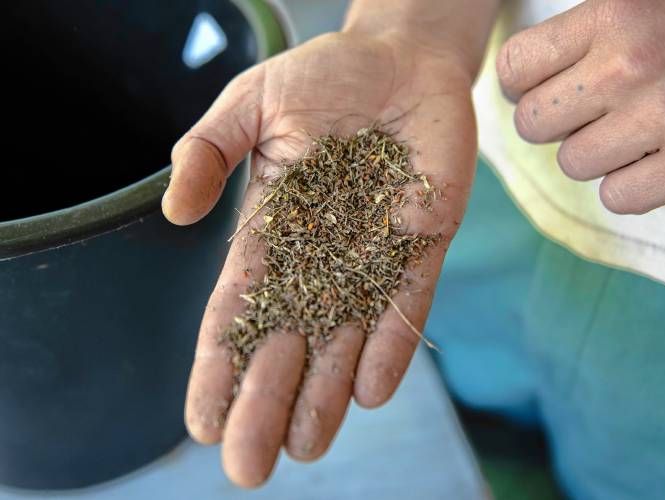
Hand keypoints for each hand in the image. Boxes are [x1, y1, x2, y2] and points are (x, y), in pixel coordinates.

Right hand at [162, 32, 476, 486]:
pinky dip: (390, 344)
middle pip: (289, 339)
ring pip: (346, 335)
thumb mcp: (250, 104)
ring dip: (326, 393)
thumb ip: (207, 150)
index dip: (219, 364)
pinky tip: (369, 391)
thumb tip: (175, 214)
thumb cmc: (323, 77)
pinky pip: (405, 301)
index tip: (200, 421)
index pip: (238, 308)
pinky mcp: (425, 238)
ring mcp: (374, 250)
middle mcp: (322, 252)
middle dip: (267, 401)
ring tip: (306, 447)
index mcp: (274, 229)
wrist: (401, 58)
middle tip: (248, 466)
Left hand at [497, 0, 664, 213]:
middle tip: (588, 109)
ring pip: (572, 163)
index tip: (538, 84)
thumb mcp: (641, 1)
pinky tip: (656, 157)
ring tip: (633, 127)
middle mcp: (631, 63)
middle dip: (555, 121)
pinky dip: (630, 185)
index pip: (514, 66)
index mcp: (614, 12)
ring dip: (595, 153)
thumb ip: (590, 26)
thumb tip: (521, 70)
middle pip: (533, 123)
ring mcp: (664, 116)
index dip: (520, 83)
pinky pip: (617, 197)